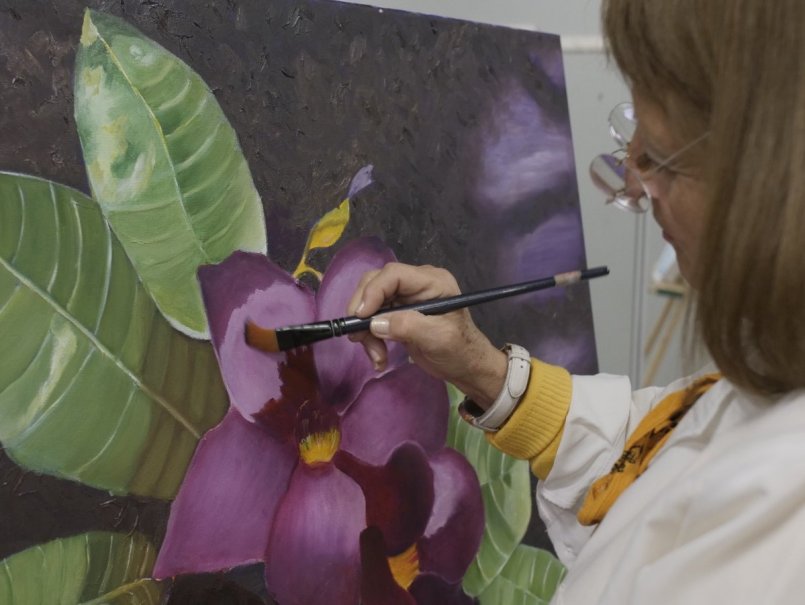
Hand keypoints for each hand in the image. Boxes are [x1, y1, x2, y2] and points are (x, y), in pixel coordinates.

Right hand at [347, 262, 507, 409]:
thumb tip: (375, 323)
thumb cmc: (460, 351)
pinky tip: (379, 357)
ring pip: (370, 303)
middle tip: (358, 337)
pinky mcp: (397, 313)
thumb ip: (408, 326)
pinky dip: (370, 337)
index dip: (373, 291)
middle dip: (364, 311)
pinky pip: (373, 318)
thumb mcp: (437, 338)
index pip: (394, 274)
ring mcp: (405, 297)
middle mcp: (416, 283)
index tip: (360, 316)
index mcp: (432, 281)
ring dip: (366, 331)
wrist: (466, 367)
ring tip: (377, 356)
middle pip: (376, 284)